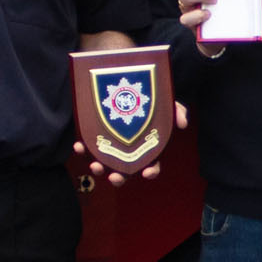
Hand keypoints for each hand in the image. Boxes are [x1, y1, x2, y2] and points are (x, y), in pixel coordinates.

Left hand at [74, 100, 190, 187]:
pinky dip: (82, 149)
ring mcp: (111, 145)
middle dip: (119, 178)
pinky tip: (79, 146)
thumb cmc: (150, 100)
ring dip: (99, 168)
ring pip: (104, 164)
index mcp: (146, 149)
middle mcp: (128, 151)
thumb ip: (177, 111)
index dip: (150, 172)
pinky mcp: (96, 136)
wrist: (127, 83)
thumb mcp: (166, 103)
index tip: (146, 173)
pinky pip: (87, 147)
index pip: (151, 166)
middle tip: (114, 177)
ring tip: (95, 165)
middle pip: (124, 172)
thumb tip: (182, 123)